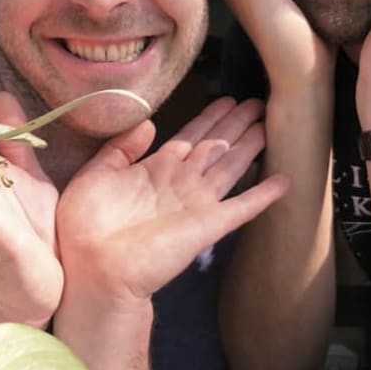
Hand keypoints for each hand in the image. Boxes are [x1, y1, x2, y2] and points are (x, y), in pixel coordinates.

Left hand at [54, 96, 289, 308]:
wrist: (94, 270)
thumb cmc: (86, 227)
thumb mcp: (95, 175)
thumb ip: (121, 147)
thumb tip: (150, 122)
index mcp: (154, 170)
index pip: (190, 136)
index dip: (210, 118)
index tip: (227, 100)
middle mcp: (180, 183)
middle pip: (216, 146)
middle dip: (236, 123)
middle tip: (258, 103)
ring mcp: (196, 203)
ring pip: (231, 165)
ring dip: (251, 145)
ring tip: (271, 125)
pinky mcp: (208, 225)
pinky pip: (242, 206)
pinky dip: (264, 194)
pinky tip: (284, 180)